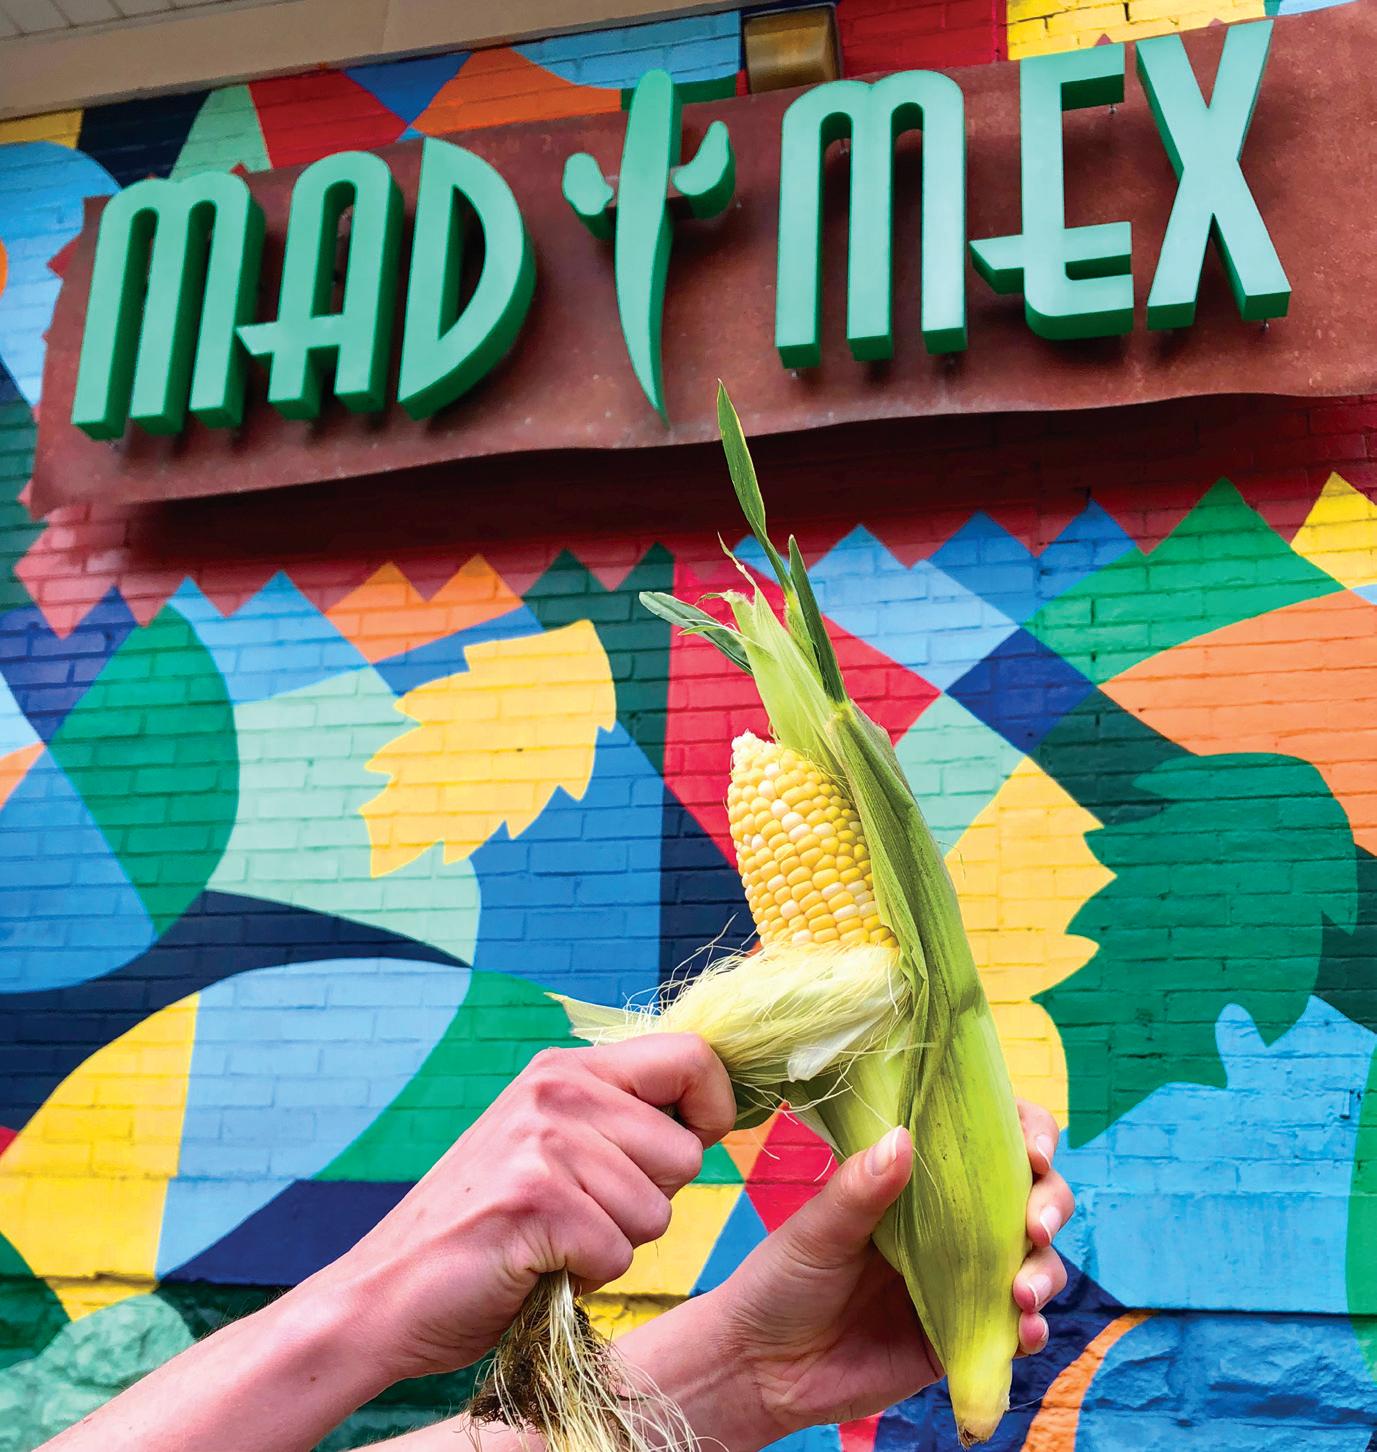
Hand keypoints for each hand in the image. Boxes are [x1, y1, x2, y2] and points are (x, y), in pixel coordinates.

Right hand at [303, 1035, 734, 1382]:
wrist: (385, 1292)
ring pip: (656, 1211)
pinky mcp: (534, 1199)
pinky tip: (535, 1265)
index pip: (692, 1058)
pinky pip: (617, 1253)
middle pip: (686, 1152)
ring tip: (553, 1241)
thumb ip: (620, 1122)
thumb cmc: (488, 1229)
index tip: (686, 1150)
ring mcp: (543, 1141)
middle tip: (581, 1215)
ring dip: (614, 1245)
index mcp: (567, 1068)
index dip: (713, 1112)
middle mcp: (556, 1089)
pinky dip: (586, 1278)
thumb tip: (710, 1119)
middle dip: (651, 1203)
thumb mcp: (553, 1145)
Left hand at [707, 1101, 1073, 1440]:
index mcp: (916, 1183)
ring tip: (1021, 1294)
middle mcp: (949, 1226)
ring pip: (1034, 1262)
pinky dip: (1033, 1330)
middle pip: (1030, 1198)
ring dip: (1045, 1272)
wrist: (763, 1369)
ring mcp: (960, 1282)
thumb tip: (904, 1138)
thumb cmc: (783, 1281)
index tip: (1035, 1151)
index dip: (1027, 1137)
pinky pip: (1015, 1331)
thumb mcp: (818, 1230)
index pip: (988, 1144)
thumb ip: (861, 1190)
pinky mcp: (961, 1338)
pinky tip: (1024, 1332)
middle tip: (1036, 1225)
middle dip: (1050, 1204)